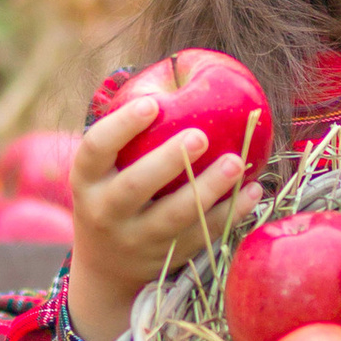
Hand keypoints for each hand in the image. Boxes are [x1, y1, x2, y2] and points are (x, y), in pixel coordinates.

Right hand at [66, 95, 250, 340]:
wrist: (106, 268)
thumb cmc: (114, 194)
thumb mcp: (104, 170)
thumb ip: (130, 136)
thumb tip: (179, 71)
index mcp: (86, 181)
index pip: (95, 149)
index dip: (121, 126)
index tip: (152, 104)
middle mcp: (106, 212)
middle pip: (135, 187)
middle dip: (168, 161)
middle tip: (200, 135)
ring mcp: (137, 240)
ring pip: (174, 217)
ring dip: (209, 189)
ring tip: (238, 162)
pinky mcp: (168, 258)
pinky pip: (202, 235)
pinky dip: (231, 214)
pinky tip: (254, 191)